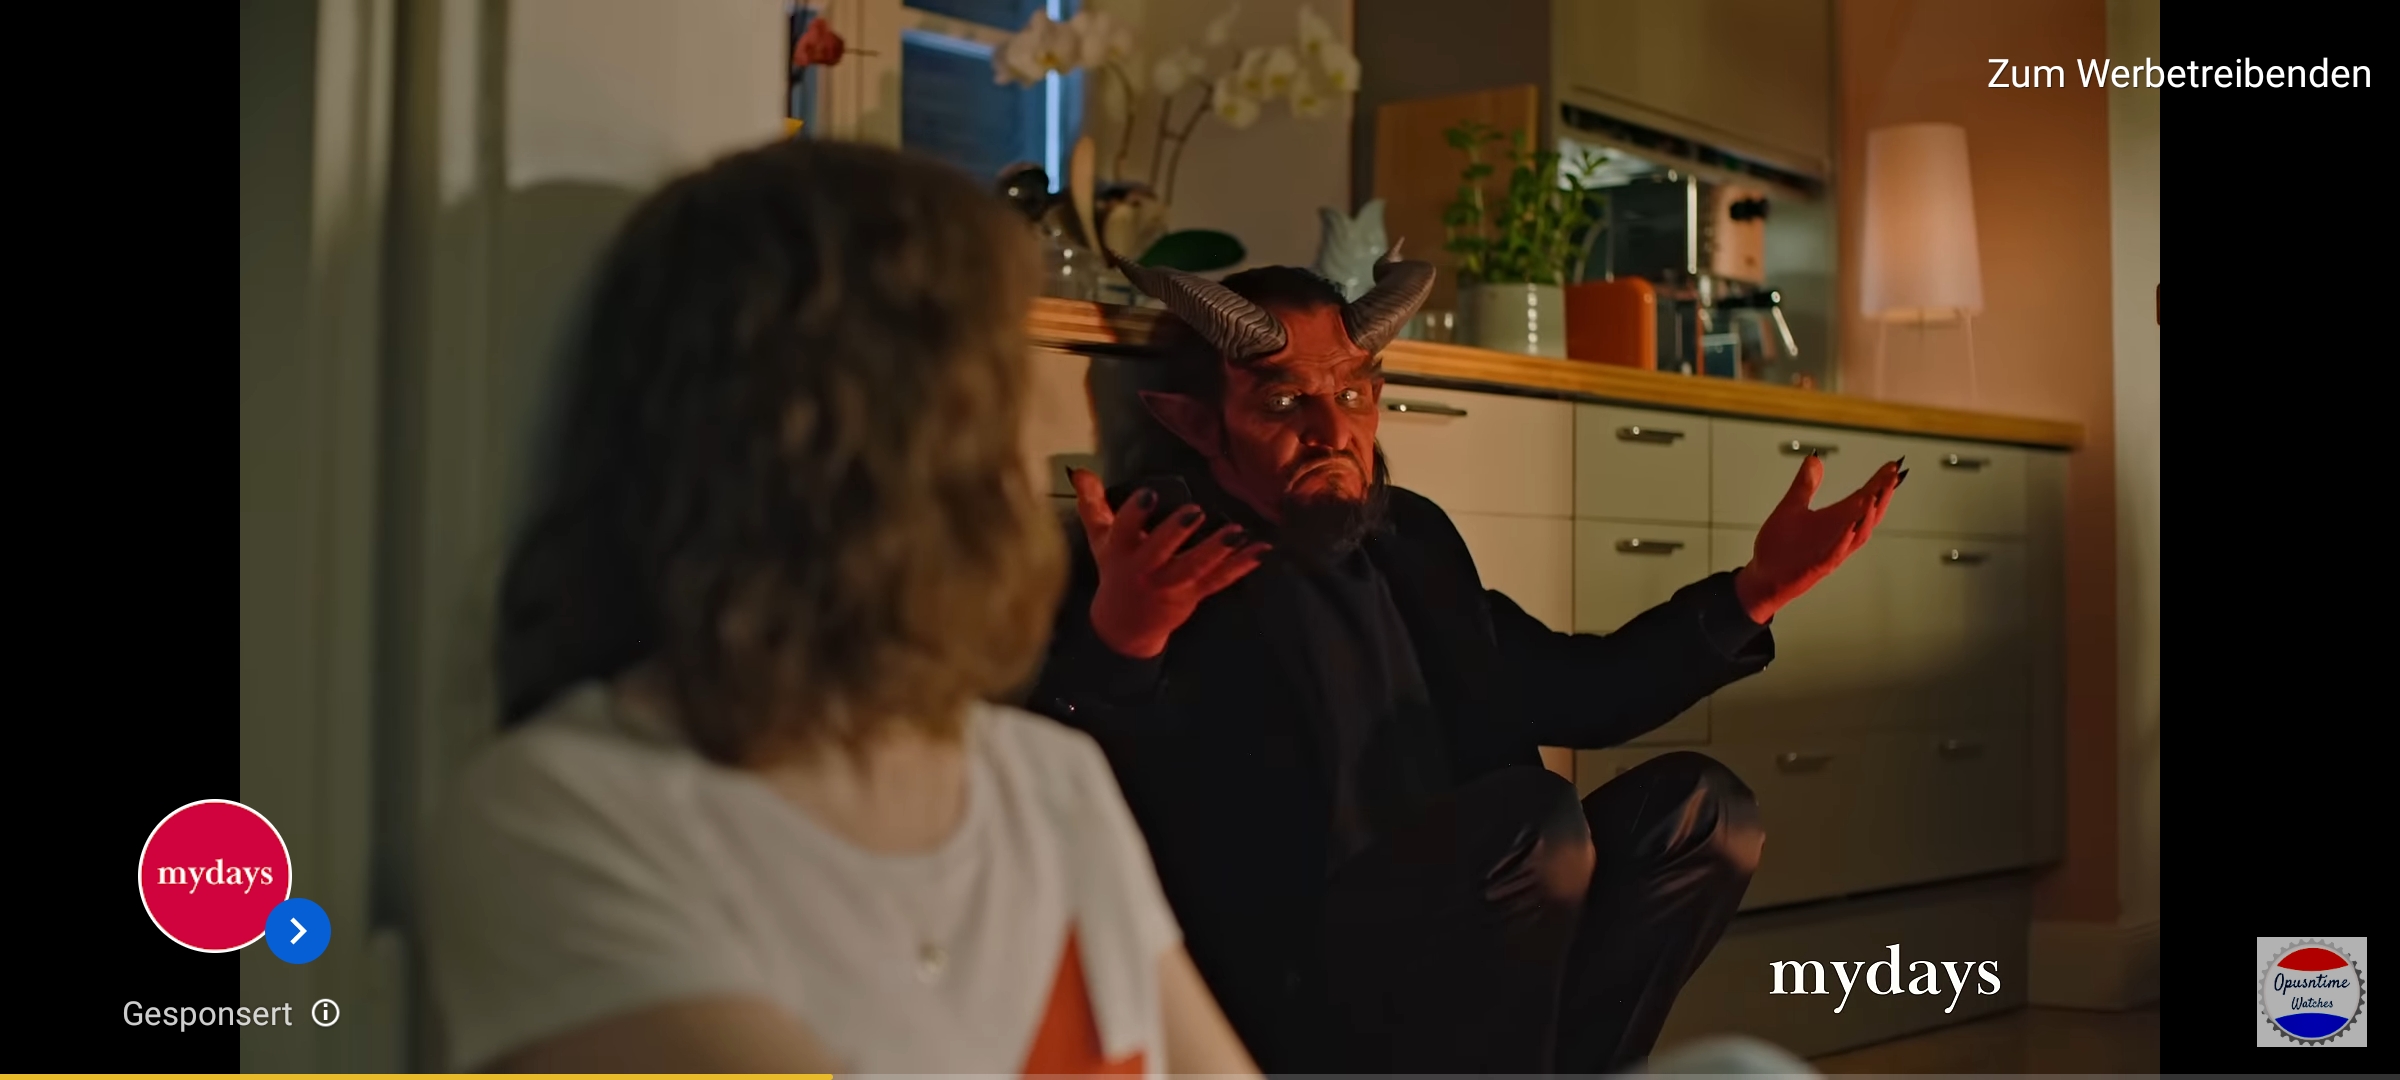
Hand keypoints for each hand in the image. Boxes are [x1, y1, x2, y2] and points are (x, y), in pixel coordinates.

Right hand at [1071, 469, 1270, 658]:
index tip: (1149, 494)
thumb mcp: (1101, 539)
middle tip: (1195, 511)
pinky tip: (1261, 550)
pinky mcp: (1194, 595)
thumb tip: (1080, 471)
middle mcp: (1145, 571)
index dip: (1134, 515)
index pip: (1123, 532)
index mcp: (1121, 554)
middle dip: (1176, 533)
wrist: (1125, 627)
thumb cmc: (1115, 572)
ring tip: (1236, 530)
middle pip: (1159, 553)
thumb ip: (1093, 504)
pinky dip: (1241, 566)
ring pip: (1195, 568)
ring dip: (1217, 550)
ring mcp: (1171, 586)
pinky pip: (1219, 580)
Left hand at [1734, 455, 1905, 623]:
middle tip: (1893, 476)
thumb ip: (1805, 484)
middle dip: (1882, 496)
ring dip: (1867, 517)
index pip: (1863, 497)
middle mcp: (1840, 535)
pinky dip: (1843, 540)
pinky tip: (1849, 527)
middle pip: (1868, 515)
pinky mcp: (1818, 566)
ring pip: (1857, 535)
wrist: (1764, 576)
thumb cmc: (1780, 546)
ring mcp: (1832, 552)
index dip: (1879, 483)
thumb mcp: (1792, 507)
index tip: (1892, 466)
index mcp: (1835, 520)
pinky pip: (1834, 553)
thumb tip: (1814, 459)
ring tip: (1876, 496)